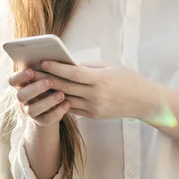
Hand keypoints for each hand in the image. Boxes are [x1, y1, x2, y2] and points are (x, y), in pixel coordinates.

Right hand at [8, 68, 69, 126]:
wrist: (53, 104)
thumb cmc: (49, 81)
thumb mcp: (45, 74)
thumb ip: (44, 68)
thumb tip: (51, 56)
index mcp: (21, 84)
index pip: (12, 80)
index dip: (20, 76)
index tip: (31, 71)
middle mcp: (22, 98)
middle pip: (21, 95)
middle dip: (35, 88)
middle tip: (50, 81)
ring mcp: (30, 111)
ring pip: (34, 109)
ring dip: (48, 101)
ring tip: (61, 94)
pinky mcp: (41, 121)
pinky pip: (47, 119)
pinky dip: (57, 112)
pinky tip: (67, 104)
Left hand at [41, 60, 157, 119]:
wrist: (144, 101)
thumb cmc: (129, 79)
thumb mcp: (110, 67)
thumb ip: (89, 67)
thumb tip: (70, 65)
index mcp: (100, 80)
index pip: (73, 73)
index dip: (57, 68)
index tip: (43, 62)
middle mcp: (95, 96)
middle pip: (66, 87)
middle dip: (48, 79)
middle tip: (34, 72)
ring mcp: (94, 108)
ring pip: (66, 99)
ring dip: (52, 92)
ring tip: (39, 83)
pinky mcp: (94, 116)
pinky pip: (73, 108)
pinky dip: (62, 101)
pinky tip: (53, 94)